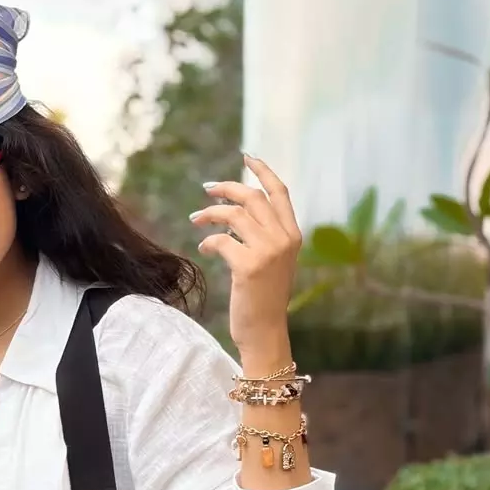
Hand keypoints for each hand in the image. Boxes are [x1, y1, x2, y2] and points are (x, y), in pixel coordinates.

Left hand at [189, 156, 301, 358]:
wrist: (265, 332)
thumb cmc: (264, 298)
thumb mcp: (273, 262)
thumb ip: (264, 235)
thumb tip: (236, 212)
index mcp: (293, 235)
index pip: (280, 192)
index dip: (263, 171)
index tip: (246, 157)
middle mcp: (284, 239)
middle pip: (252, 197)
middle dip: (226, 188)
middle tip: (206, 189)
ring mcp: (268, 251)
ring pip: (234, 214)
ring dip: (210, 213)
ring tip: (196, 220)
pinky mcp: (249, 266)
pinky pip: (221, 240)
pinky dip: (208, 241)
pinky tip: (204, 248)